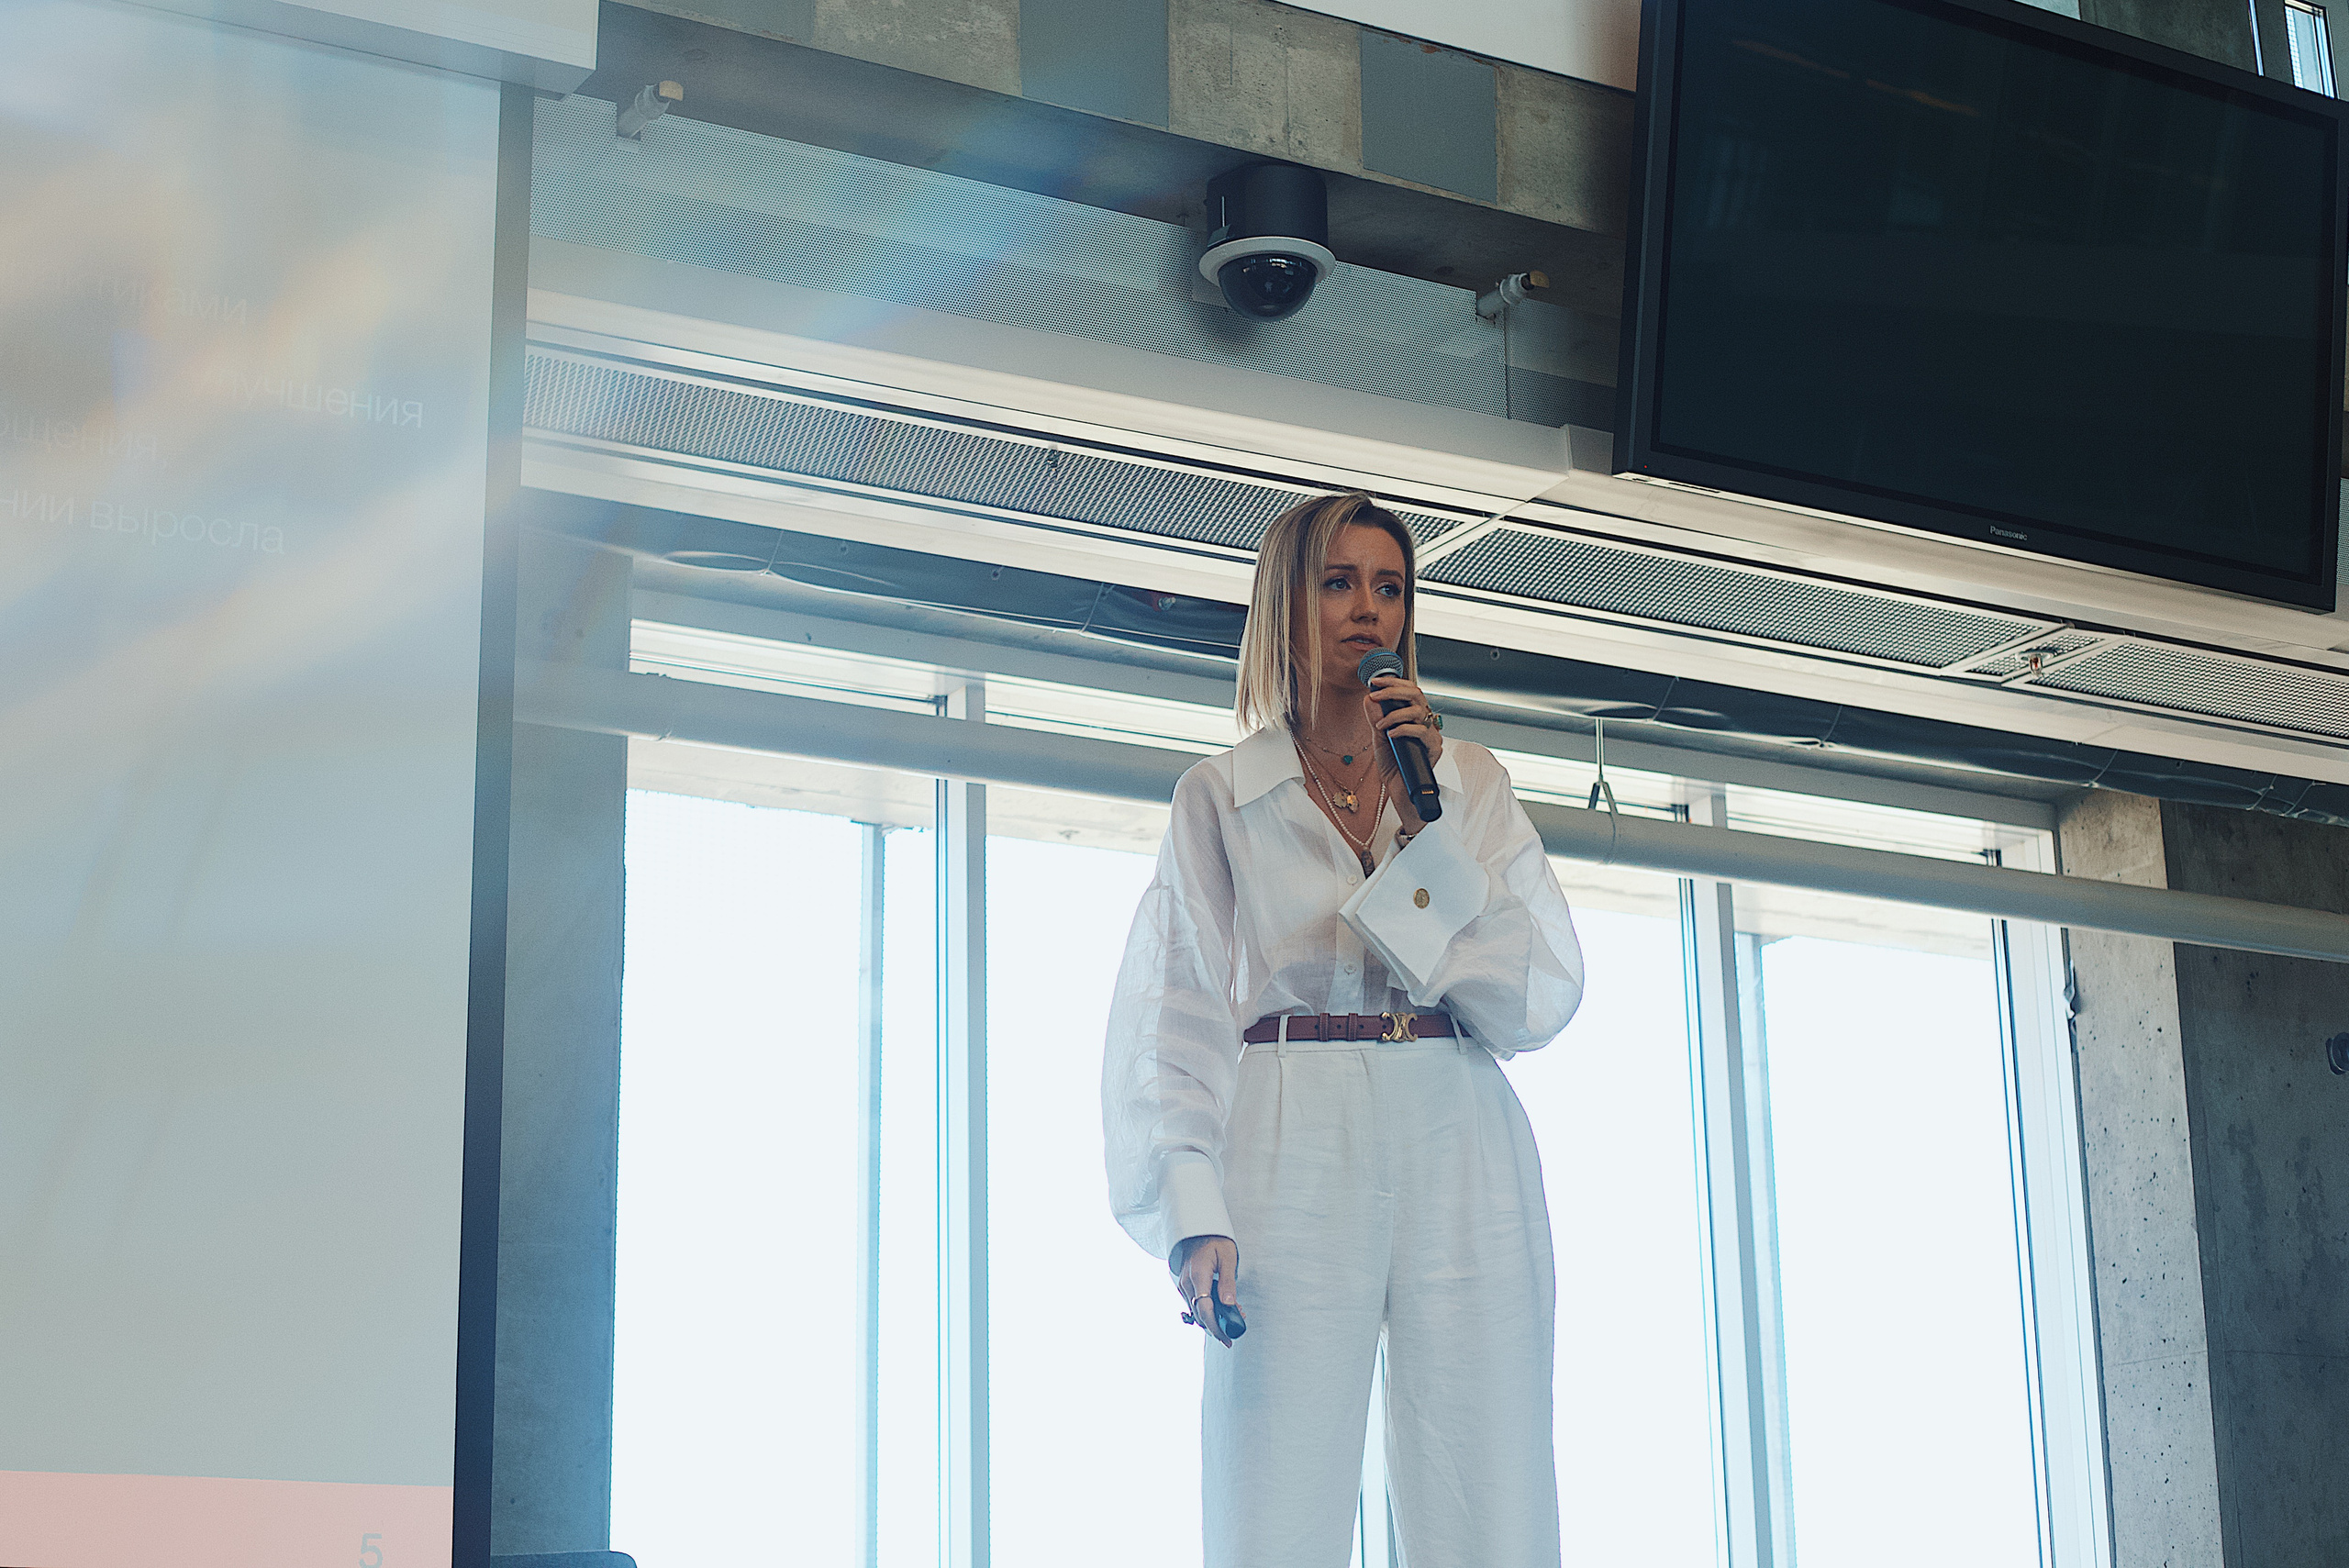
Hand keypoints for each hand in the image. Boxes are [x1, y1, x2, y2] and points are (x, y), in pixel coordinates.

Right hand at [1171, 1234, 1242, 1346]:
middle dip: (1216, 1327)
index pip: (1205, 1309)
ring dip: (1212, 1318)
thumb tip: (1229, 1304)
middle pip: (1199, 1314)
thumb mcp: (1228, 1257)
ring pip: (1196, 1311)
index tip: (1227, 1338)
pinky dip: (1206, 1310)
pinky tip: (1221, 1308)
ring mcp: (1183, 1284)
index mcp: (1198, 1275)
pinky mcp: (1184, 1285)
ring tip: (1232, 1317)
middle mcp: (1186, 1283)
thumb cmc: (1215, 1240)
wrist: (1198, 1229)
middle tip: (1233, 1332)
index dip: (1216, 1327)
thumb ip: (1227, 1281)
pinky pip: (1194, 1303)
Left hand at [1364, 673, 1441, 830]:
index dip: (1393, 683)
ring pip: (1419, 710)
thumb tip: (1367, 698)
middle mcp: (1426, 724)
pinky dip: (1403, 729)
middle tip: (1375, 694)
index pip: (1409, 691)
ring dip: (1395, 713)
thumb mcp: (1379, 740)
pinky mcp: (1434, 749)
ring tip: (1380, 725)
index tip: (1373, 682)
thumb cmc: (1394, 768)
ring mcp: (1432, 736)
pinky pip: (1421, 732)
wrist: (1401, 794)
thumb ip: (1375, 719)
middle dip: (1393, 691)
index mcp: (1415, 718)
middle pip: (1417, 694)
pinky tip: (1390, 735)